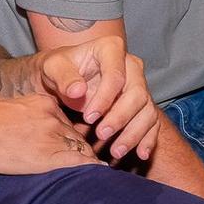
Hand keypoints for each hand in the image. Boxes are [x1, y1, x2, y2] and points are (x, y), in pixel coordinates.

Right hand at [0, 93, 104, 176]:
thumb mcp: (9, 113)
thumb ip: (28, 121)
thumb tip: (31, 138)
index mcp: (43, 103)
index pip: (69, 122)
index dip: (75, 138)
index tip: (79, 148)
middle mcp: (52, 116)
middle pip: (79, 136)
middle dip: (86, 149)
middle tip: (94, 162)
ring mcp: (52, 135)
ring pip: (82, 149)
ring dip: (90, 161)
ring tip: (98, 173)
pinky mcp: (49, 155)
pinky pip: (80, 163)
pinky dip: (93, 169)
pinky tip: (101, 174)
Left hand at [31, 37, 161, 160]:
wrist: (63, 79)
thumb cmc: (58, 69)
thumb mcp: (52, 67)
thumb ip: (63, 77)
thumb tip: (78, 91)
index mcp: (111, 49)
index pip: (116, 76)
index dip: (105, 98)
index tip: (88, 117)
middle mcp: (131, 66)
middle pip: (137, 94)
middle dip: (120, 118)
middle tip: (101, 135)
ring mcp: (139, 86)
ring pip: (147, 111)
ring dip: (134, 134)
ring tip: (116, 152)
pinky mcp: (141, 105)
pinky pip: (151, 122)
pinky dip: (147, 139)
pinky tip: (140, 154)